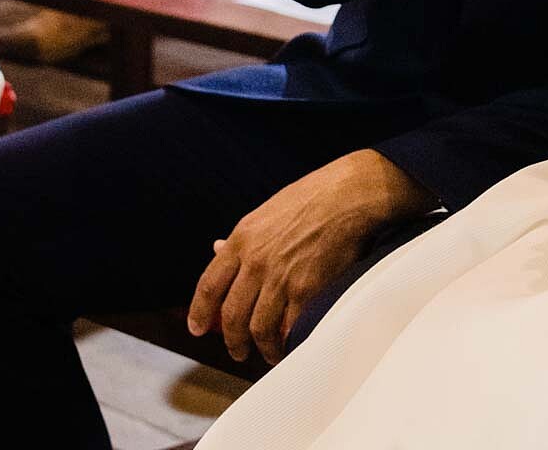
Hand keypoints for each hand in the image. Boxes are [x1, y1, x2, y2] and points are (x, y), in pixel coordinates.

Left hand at [187, 150, 431, 364]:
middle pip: (232, 315)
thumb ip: (242, 238)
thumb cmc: (313, 197)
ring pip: (259, 328)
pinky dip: (287, 342)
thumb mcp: (266, 212)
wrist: (350, 194)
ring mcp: (280, 278)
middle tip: (237, 351)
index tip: (196, 328)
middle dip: (232, 340)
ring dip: (261, 347)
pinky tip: (290, 345)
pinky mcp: (307, 290)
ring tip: (267, 354)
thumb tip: (216, 248)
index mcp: (241, 240)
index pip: (209, 286)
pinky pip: (289, 327)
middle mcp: (256, 262)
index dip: (199, 313)